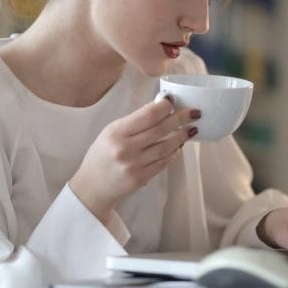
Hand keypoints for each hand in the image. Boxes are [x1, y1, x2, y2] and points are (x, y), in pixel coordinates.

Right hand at [69, 98, 199, 223]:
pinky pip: (164, 162)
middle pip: (161, 130)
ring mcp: (135, 166)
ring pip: (167, 147)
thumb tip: (160, 107)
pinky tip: (178, 145)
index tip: (174, 102)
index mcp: (116, 133)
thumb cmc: (102, 155)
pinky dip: (174, 152)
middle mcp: (126, 149)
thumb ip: (134, 121)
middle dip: (181, 119)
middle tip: (194, 113)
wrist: (92, 186)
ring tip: (191, 129)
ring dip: (182, 136)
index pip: (148, 115)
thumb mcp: (111, 132)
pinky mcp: (142, 178)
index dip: (165, 107)